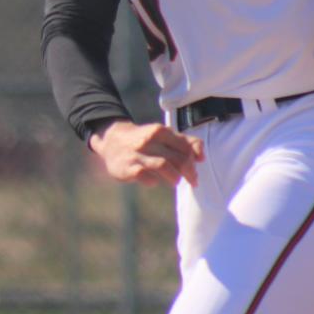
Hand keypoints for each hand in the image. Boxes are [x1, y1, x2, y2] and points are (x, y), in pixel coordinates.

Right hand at [89, 120, 204, 187]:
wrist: (112, 140)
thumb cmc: (145, 140)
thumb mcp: (163, 135)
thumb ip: (184, 142)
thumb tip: (202, 157)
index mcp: (160, 131)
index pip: (185, 147)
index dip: (194, 160)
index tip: (197, 169)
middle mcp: (149, 140)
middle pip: (177, 158)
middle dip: (189, 173)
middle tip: (192, 181)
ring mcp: (137, 154)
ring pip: (163, 166)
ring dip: (174, 177)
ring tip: (176, 181)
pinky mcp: (127, 168)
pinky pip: (144, 177)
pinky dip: (153, 181)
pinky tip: (154, 182)